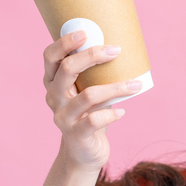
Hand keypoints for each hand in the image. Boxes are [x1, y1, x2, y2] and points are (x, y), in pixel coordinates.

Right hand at [43, 32, 142, 170]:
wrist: (84, 153)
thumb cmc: (90, 114)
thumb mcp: (88, 90)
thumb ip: (95, 73)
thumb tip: (122, 47)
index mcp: (53, 82)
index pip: (50, 57)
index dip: (65, 43)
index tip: (86, 33)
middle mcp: (53, 97)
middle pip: (67, 69)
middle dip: (92, 55)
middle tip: (116, 50)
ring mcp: (63, 117)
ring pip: (88, 95)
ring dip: (116, 87)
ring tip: (135, 84)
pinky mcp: (76, 134)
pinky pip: (94, 120)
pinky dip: (112, 114)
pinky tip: (122, 112)